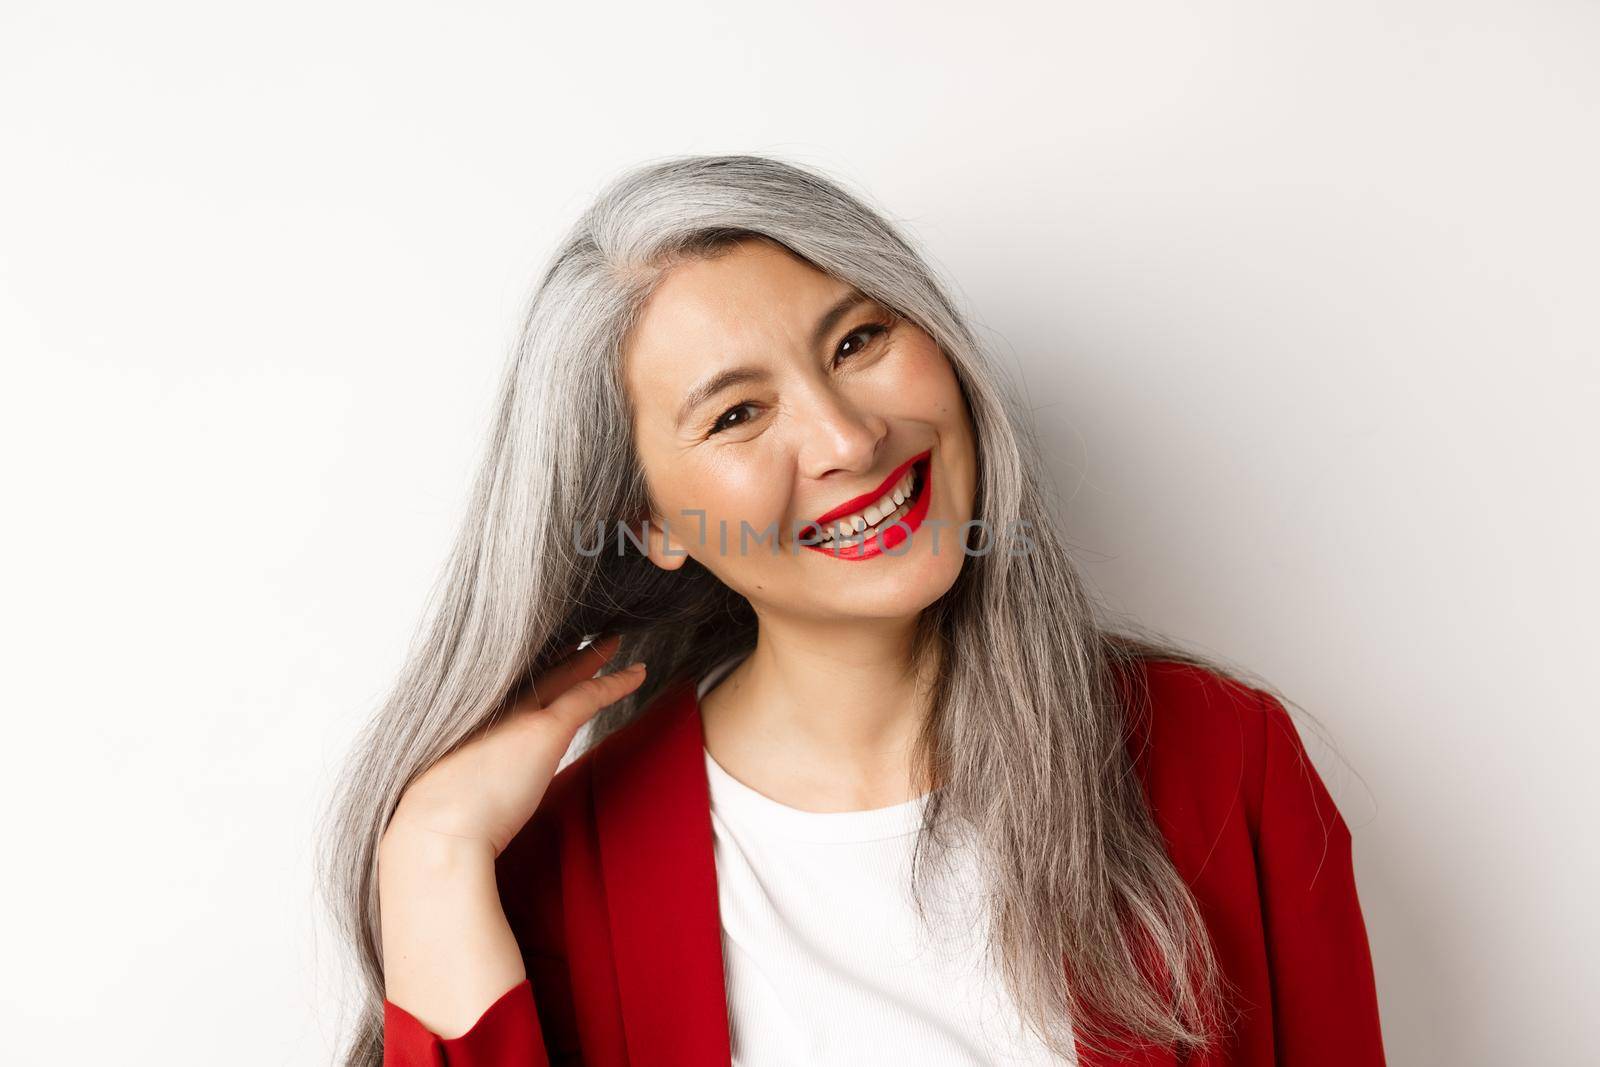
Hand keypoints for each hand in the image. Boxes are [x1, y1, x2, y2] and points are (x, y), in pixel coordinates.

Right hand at [383, 633, 645, 855]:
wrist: (437, 833)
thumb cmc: (439, 825)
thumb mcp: (450, 789)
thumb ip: (472, 778)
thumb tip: (485, 793)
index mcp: (468, 717)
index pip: (507, 684)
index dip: (529, 667)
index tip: (544, 656)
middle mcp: (492, 707)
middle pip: (535, 668)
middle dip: (559, 650)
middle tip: (580, 632)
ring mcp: (518, 714)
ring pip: (564, 673)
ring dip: (591, 657)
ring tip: (612, 640)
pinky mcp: (545, 729)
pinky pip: (590, 695)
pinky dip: (617, 682)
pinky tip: (639, 672)